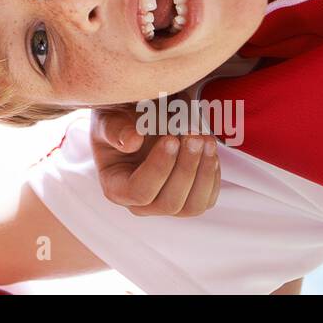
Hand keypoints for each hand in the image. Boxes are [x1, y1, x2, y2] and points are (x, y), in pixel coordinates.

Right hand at [90, 102, 220, 216]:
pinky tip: (209, 148)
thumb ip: (115, 129)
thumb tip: (131, 141)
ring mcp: (167, 203)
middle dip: (185, 168)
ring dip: (203, 172)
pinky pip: (207, 198)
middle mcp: (140, 203)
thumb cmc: (122, 119)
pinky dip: (212, 174)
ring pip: (193, 206)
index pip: (139, 192)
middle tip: (193, 136)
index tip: (170, 139)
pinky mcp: (190, 199)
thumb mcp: (110, 118)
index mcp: (116, 187)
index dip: (158, 168)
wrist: (143, 116)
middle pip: (169, 202)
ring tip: (206, 139)